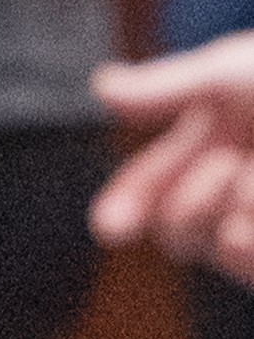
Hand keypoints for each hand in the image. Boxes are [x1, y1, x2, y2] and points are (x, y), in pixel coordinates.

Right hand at [93, 37, 253, 282]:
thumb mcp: (232, 75)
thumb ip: (167, 89)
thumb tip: (100, 89)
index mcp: (210, 144)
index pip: (149, 183)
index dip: (125, 206)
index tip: (108, 229)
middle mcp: (234, 189)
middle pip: (179, 226)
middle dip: (194, 204)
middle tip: (234, 170)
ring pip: (224, 250)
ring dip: (241, 219)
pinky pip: (253, 263)